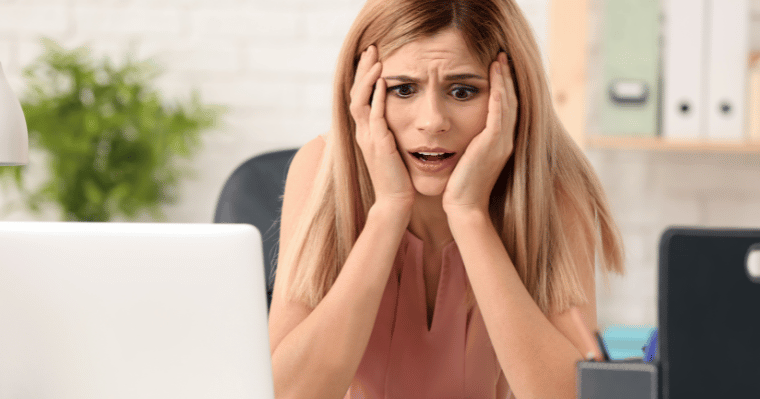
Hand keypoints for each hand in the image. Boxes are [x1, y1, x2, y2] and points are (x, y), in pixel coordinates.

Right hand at [349, 45, 415, 210]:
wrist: (395, 202)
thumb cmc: (398, 179)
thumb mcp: (393, 151)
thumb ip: (391, 134)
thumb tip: (398, 121)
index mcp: (366, 133)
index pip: (360, 98)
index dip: (364, 78)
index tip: (373, 59)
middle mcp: (363, 133)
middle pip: (355, 93)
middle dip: (363, 70)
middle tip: (370, 49)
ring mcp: (369, 138)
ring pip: (360, 99)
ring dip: (368, 77)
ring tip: (376, 58)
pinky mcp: (379, 144)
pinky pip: (375, 114)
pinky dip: (378, 96)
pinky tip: (384, 81)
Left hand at [442, 52, 516, 215]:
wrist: (464, 208)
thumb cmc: (461, 186)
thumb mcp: (468, 158)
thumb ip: (471, 142)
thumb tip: (464, 131)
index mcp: (501, 143)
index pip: (506, 108)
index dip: (504, 86)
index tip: (498, 67)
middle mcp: (506, 141)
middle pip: (511, 101)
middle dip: (507, 77)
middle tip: (502, 56)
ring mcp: (502, 142)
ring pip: (507, 103)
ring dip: (504, 80)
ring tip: (499, 60)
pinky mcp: (492, 145)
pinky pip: (498, 114)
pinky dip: (498, 94)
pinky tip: (495, 80)